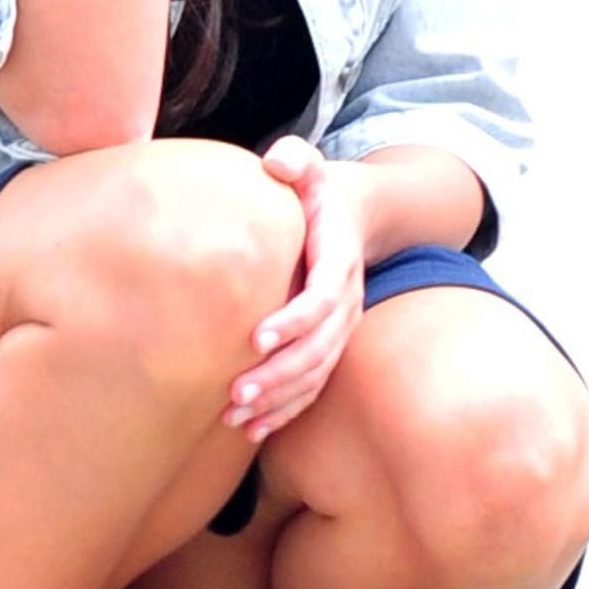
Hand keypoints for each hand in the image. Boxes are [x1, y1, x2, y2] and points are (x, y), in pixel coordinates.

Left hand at [226, 137, 366, 441]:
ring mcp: (340, 328)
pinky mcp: (329, 345)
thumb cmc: (316, 190)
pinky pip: (312, 387)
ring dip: (278, 401)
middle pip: (319, 349)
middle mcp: (345, 301)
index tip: (255, 338)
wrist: (353, 215)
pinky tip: (253, 430)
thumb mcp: (310, 164)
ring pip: (315, 376)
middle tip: (236, 393)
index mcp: (337, 259)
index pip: (322, 297)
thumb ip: (296, 157)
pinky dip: (285, 411)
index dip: (293, 321)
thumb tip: (277, 162)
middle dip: (279, 375)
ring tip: (237, 417)